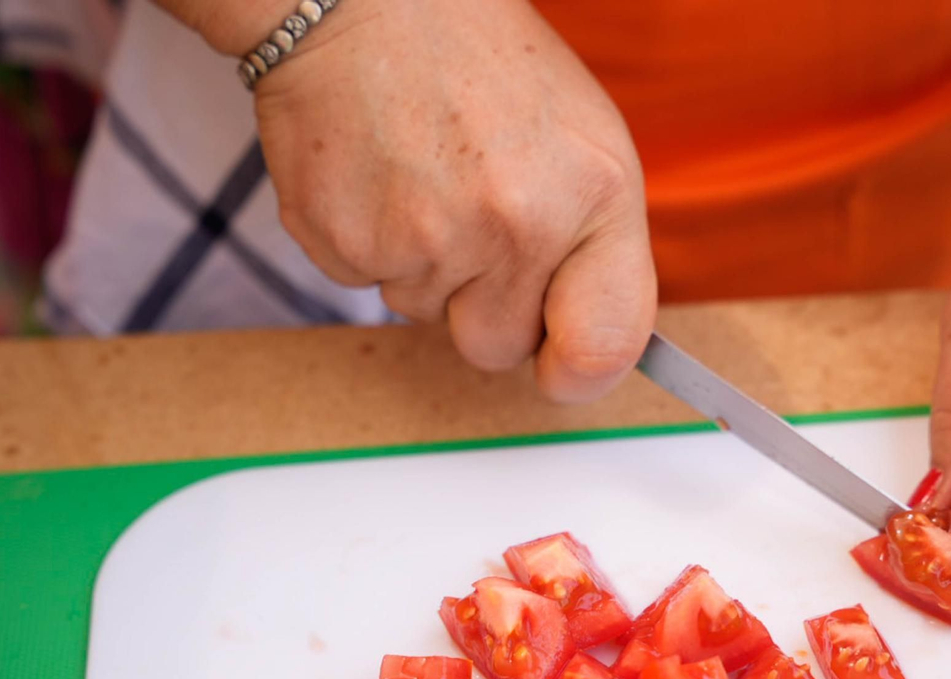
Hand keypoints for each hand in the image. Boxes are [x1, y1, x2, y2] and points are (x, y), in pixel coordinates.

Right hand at [251, 0, 656, 401]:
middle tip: (471, 219)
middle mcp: (514, 227)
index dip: (580, 370)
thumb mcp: (582, 141)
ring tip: (422, 174)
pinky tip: (378, 176)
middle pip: (497, 346)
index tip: (564, 366)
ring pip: (425, 315)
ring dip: (424, 265)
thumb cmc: (479, 64)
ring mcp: (425, 242)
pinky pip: (364, 284)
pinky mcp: (346, 245)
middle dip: (484, 304)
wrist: (364, 2)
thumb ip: (594, 248)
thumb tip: (585, 345)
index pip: (604, 344)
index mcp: (592, 197)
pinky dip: (368, 243)